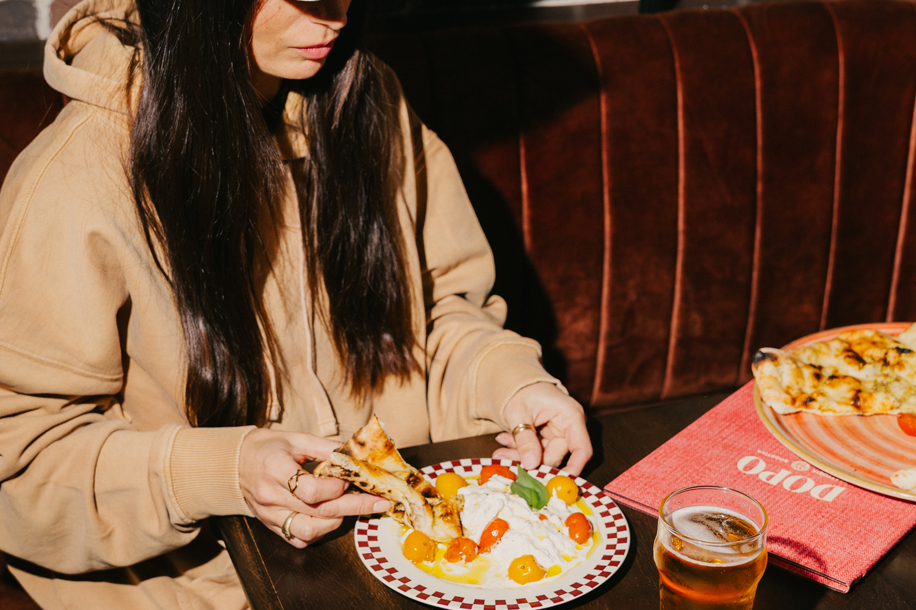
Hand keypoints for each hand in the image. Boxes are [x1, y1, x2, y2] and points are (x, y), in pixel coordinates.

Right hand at [239, 428, 390, 547]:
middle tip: (378, 503)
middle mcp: (271, 497)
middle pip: (317, 511)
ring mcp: (269, 515)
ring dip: (335, 522)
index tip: (348, 478)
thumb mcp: (295, 438)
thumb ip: (325, 447)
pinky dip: (318, 532)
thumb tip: (355, 453)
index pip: (311, 490)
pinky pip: (297, 539)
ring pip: (308, 531)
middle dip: (353, 507)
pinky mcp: (270, 526)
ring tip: (350, 508)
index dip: (335, 487)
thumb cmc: (266, 447)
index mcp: (275, 469)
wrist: (233, 463)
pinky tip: (329, 519)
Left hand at [492, 382, 591, 475]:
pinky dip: (520, 449)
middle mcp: (569, 426)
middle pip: (556, 456)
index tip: (557, 483)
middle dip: (530, 460)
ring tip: (500, 446)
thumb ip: (525, 439)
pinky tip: (505, 440)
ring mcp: (559, 432)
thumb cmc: (520, 390)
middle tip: (503, 457)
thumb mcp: (518, 413)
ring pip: (543, 456)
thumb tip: (531, 464)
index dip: (574, 468)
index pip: (581, 449)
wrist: (516, 381)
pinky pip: (536, 451)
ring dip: (520, 454)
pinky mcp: (549, 437)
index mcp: (570, 416)